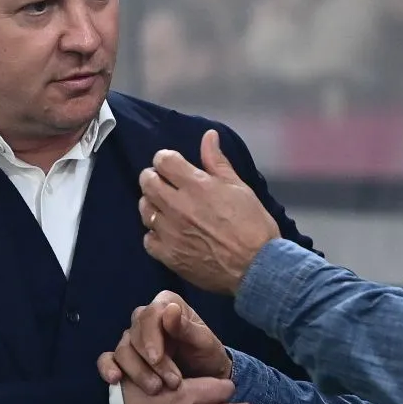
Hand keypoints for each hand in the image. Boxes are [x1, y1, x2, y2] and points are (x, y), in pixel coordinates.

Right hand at [97, 291, 230, 393]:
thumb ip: (187, 327)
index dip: (150, 337)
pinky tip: (114, 380)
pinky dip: (108, 368)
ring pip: (123, 349)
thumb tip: (170, 309)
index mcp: (166, 305)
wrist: (206, 376)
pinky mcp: (126, 357)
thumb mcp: (204, 342)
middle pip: (134, 333)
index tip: (157, 358)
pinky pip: (109, 358)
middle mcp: (147, 318)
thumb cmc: (207, 354)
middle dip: (147, 361)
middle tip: (166, 382)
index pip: (150, 314)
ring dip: (136, 371)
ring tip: (155, 389)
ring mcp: (134, 337)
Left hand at [139, 129, 279, 293]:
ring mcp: (170, 232)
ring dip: (152, 204)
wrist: (257, 267)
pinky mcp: (169, 255)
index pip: (163, 160)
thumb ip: (217, 161)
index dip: (165, 159)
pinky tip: (167, 233)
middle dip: (153, 177)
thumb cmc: (253, 225)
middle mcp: (178, 206)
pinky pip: (148, 239)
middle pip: (147, 182)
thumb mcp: (239, 187)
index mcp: (196, 185)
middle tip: (164, 183)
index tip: (171, 165)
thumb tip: (209, 136)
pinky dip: (154, 234)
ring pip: (144, 209)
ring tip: (166, 208)